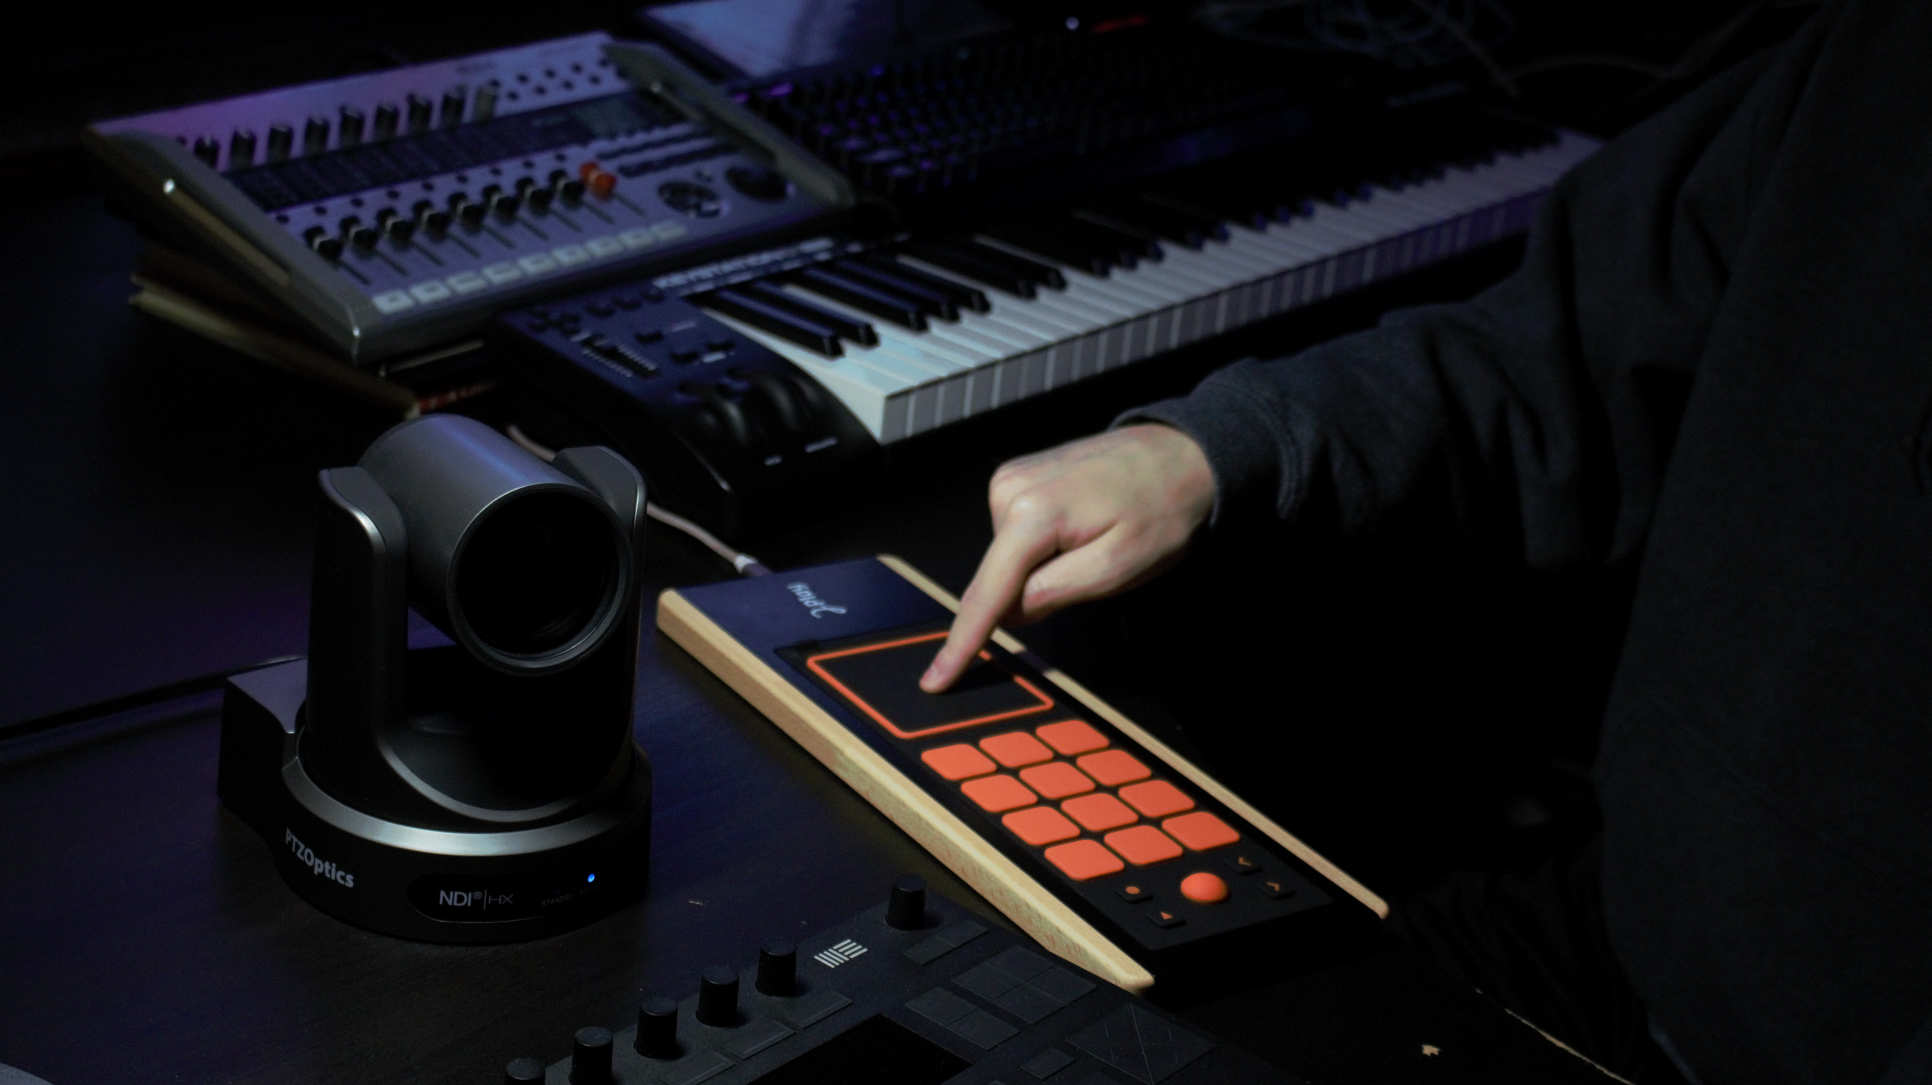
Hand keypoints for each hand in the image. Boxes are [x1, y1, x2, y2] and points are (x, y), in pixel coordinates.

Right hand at [920, 424, 1213, 691]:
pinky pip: (1017, 535)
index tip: (937, 680)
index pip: (987, 594)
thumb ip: (1056, 593)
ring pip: (1009, 558)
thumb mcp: (1119, 567)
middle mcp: (1009, 490)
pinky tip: (1080, 526)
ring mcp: (1010, 478)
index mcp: (1032, 514)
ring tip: (1093, 536)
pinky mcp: (1018, 477)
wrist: (1180, 455)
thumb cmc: (1161, 508)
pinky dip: (1042, 546)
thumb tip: (1010, 613)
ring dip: (1043, 565)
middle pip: (999, 576)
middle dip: (1034, 590)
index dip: (961, 643)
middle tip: (1095, 564)